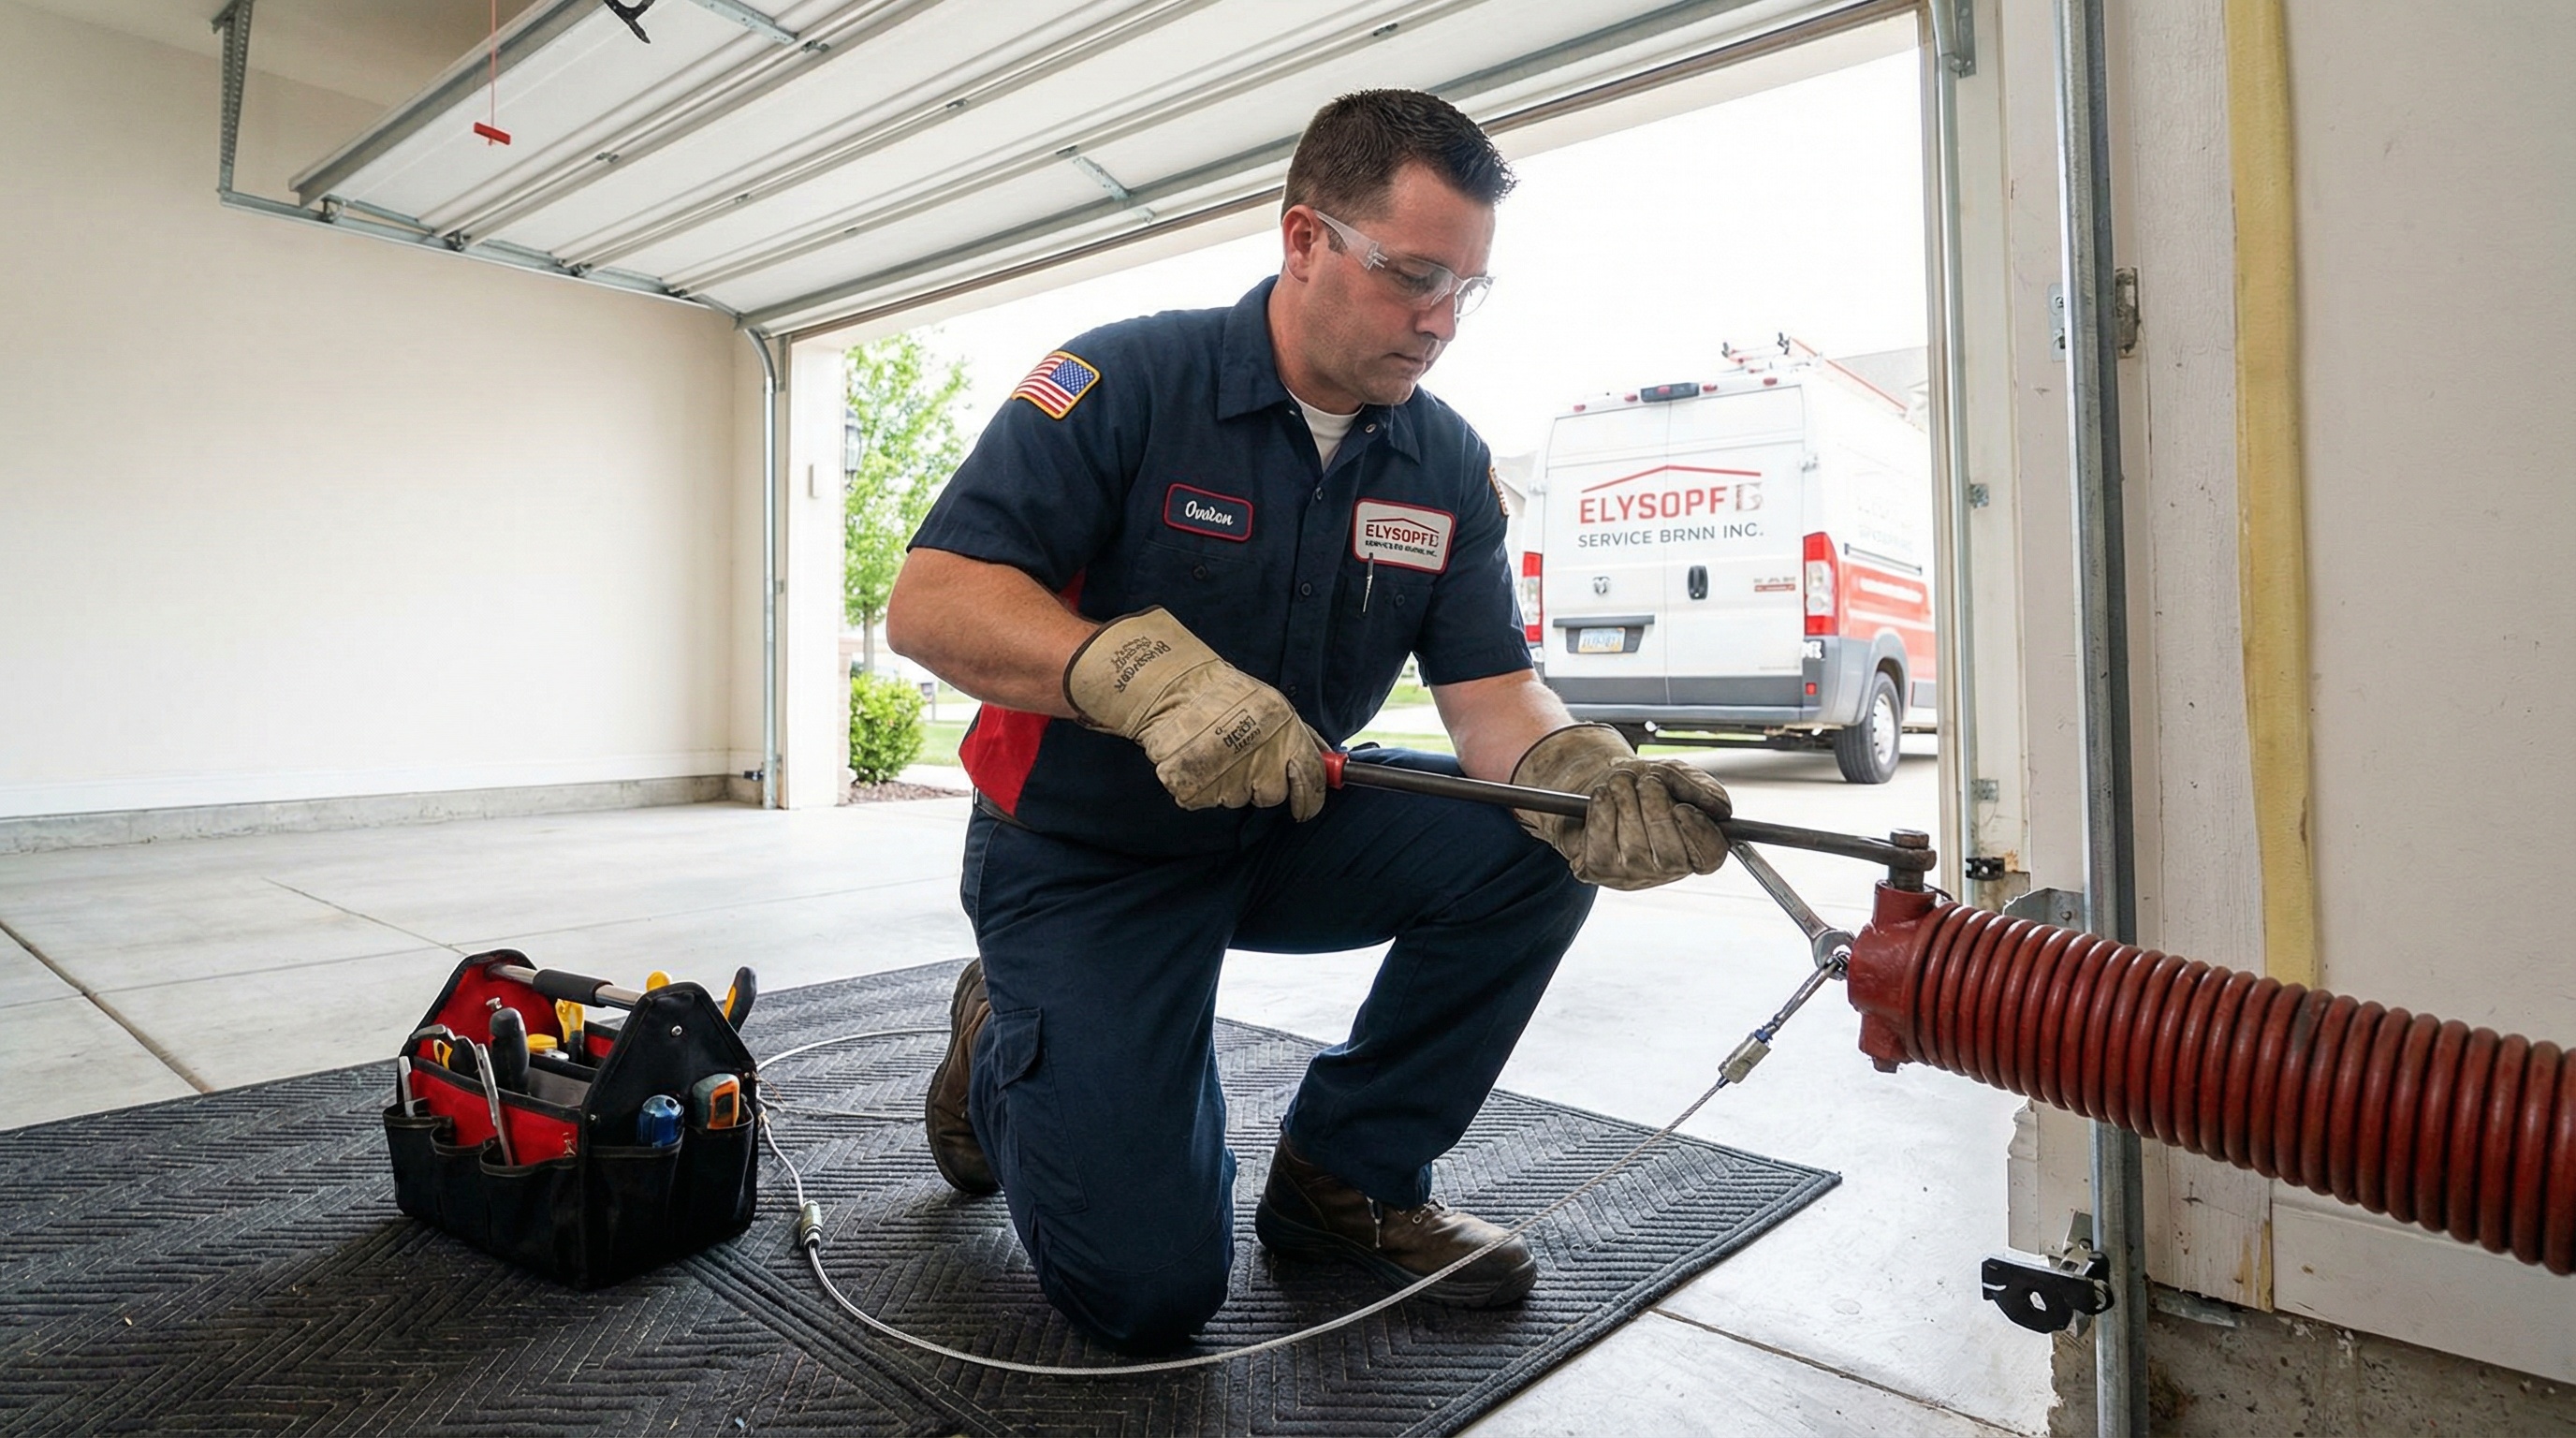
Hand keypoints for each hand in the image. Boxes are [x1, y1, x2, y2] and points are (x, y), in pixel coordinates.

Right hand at [1063, 608, 1326, 819]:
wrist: (1170, 689)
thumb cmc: (1224, 695)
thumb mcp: (1273, 705)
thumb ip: (1301, 738)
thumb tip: (1328, 765)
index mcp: (1283, 730)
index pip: (1309, 779)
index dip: (1309, 799)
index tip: (1305, 808)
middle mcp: (1259, 756)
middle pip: (1271, 795)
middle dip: (1259, 784)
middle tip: (1240, 758)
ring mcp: (1224, 776)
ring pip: (1235, 799)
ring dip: (1226, 782)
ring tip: (1212, 751)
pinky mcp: (1192, 789)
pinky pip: (1203, 799)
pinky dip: (1199, 784)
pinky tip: (1195, 758)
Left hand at [1510, 724, 1730, 889]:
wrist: (1601, 779)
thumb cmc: (1645, 783)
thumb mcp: (1677, 776)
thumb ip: (1701, 789)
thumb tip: (1720, 809)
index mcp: (1694, 850)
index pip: (1710, 855)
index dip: (1698, 833)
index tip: (1682, 808)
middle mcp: (1665, 869)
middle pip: (1668, 844)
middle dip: (1653, 799)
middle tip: (1645, 780)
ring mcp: (1630, 874)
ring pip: (1632, 837)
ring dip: (1624, 795)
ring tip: (1620, 783)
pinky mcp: (1597, 869)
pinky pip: (1601, 834)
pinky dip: (1601, 805)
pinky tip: (1603, 797)